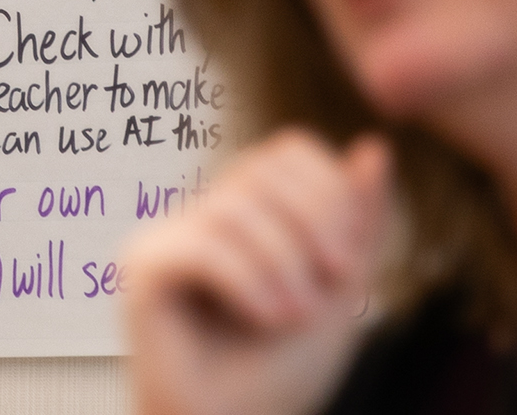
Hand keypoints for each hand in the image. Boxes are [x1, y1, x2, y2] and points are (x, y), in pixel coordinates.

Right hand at [122, 130, 392, 414]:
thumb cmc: (279, 371)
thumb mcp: (339, 290)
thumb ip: (358, 222)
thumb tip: (375, 145)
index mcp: (245, 211)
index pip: (287, 151)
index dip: (329, 191)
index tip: (348, 263)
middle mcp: (200, 213)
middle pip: (262, 168)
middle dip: (312, 222)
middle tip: (333, 282)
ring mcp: (166, 237)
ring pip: (234, 207)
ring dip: (282, 262)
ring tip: (296, 316)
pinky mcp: (142, 268)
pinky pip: (201, 246)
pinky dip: (245, 281)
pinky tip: (265, 318)